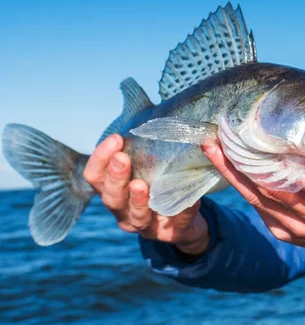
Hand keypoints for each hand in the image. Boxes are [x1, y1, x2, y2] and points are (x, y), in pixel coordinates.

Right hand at [83, 134, 209, 255]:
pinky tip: (188, 201)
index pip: (94, 176)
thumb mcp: (150, 161)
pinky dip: (181, 211)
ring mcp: (145, 226)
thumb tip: (132, 90)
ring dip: (137, 201)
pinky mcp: (169, 234)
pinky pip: (174, 223)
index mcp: (114, 190)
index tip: (115, 138)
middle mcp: (123, 210)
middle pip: (110, 198)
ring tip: (141, 186)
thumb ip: (142, 135)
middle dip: (115, 177)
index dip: (100, 159)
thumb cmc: (161, 182)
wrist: (187, 218)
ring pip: (135, 217)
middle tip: (123, 158)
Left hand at [202, 144, 304, 262]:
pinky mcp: (280, 232)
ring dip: (232, 172)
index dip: (284, 162)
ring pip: (257, 198)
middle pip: (273, 188)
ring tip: (213, 147)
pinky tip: (227, 166)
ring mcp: (294, 228)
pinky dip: (241, 184)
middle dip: (244, 162)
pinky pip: (256, 205)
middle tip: (222, 136)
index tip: (259, 139)